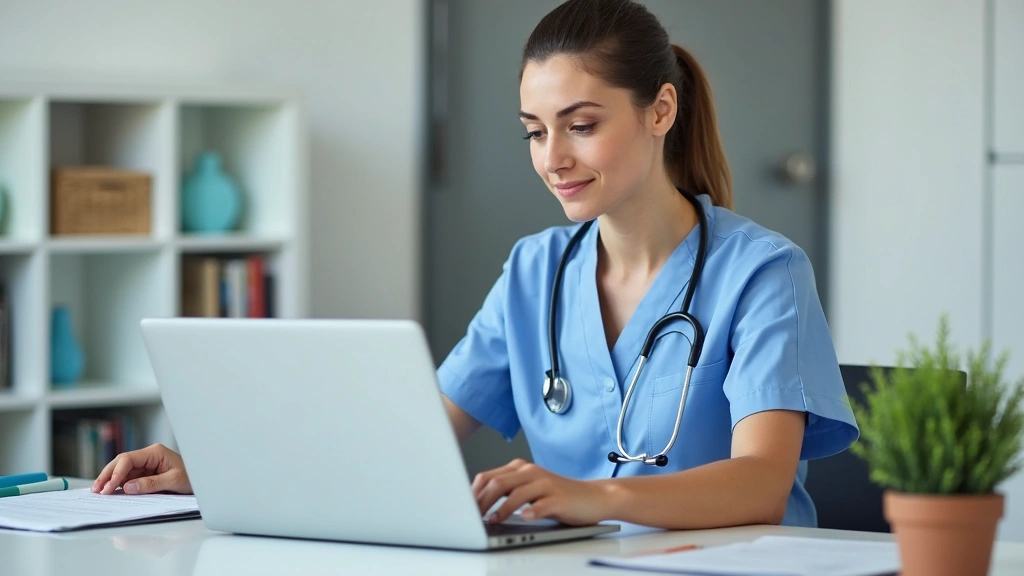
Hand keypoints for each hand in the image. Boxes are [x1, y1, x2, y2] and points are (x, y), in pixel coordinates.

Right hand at [91, 443, 191, 495]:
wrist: (203, 482)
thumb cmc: (192, 478)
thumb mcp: (174, 481)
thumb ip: (151, 484)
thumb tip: (128, 487)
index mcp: (155, 452)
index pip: (128, 459)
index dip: (115, 473)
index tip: (108, 487)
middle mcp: (148, 456)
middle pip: (121, 463)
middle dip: (107, 475)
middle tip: (96, 490)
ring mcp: (146, 465)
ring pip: (122, 471)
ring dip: (110, 481)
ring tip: (98, 492)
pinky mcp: (145, 475)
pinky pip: (127, 478)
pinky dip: (118, 485)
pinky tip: (109, 492)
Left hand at [471, 458, 608, 525]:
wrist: (594, 497)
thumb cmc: (559, 496)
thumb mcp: (530, 490)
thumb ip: (507, 491)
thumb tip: (478, 503)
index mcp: (521, 468)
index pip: (488, 476)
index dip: (473, 493)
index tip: (462, 508)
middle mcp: (531, 472)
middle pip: (498, 483)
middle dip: (482, 501)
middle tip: (473, 517)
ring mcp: (546, 484)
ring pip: (517, 492)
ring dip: (502, 508)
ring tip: (493, 520)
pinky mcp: (559, 498)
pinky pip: (541, 504)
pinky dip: (530, 511)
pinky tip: (524, 518)